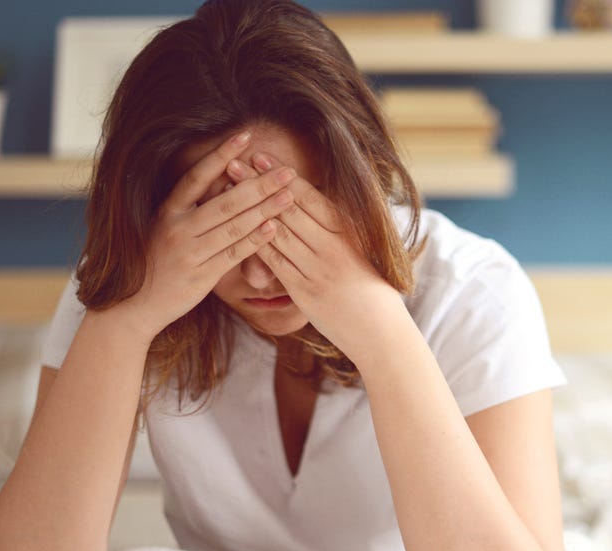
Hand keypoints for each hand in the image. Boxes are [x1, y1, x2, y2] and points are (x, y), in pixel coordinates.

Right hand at [113, 131, 298, 340]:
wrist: (134, 305)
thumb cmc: (156, 262)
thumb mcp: (165, 228)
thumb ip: (192, 208)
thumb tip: (227, 182)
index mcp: (167, 211)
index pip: (197, 176)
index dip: (221, 154)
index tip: (245, 136)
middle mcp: (177, 228)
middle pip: (225, 201)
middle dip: (259, 184)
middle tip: (287, 171)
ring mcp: (188, 252)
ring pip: (233, 226)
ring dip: (265, 209)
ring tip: (289, 195)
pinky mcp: (200, 276)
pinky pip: (233, 254)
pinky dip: (255, 240)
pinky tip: (274, 227)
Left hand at [225, 152, 408, 363]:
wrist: (381, 333)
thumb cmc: (374, 291)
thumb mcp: (365, 251)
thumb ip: (340, 230)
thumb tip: (318, 204)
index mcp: (349, 233)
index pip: (311, 197)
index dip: (283, 176)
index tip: (262, 157)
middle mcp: (333, 247)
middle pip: (289, 208)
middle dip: (259, 183)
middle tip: (234, 161)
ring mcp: (318, 269)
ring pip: (278, 232)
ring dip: (250, 208)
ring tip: (229, 189)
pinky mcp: (305, 292)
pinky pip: (275, 262)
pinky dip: (256, 243)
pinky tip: (237, 228)